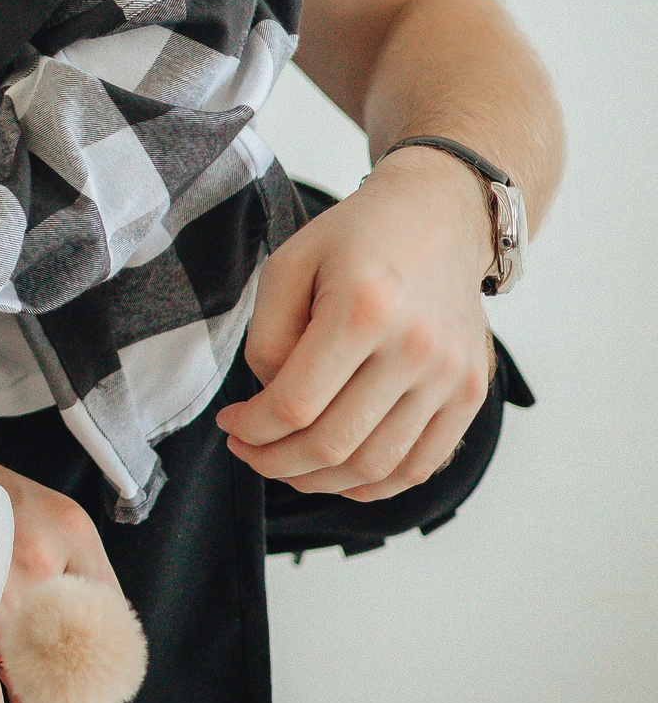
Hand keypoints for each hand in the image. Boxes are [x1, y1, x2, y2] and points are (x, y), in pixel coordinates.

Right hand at [0, 431, 122, 702]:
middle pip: (78, 653)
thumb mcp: (30, 501)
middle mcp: (38, 559)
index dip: (108, 658)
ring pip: (32, 677)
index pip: (111, 610)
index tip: (102, 687)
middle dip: (81, 701)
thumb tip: (86, 622)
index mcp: (67, 528)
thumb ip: (65, 555)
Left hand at [215, 149, 495, 499]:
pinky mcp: (471, 393)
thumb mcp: (288, 264)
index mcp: (362, 311)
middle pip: (334, 445)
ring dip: (318, 480)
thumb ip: (268, 335)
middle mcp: (415, 350)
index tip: (230, 424)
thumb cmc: (356, 238)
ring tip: (284, 464)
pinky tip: (336, 474)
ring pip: (375, 467)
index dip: (252, 428)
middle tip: (247, 451)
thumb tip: (268, 399)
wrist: (440, 218)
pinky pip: (420, 466)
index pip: (296, 404)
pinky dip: (373, 485)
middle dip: (275, 462)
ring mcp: (450, 377)